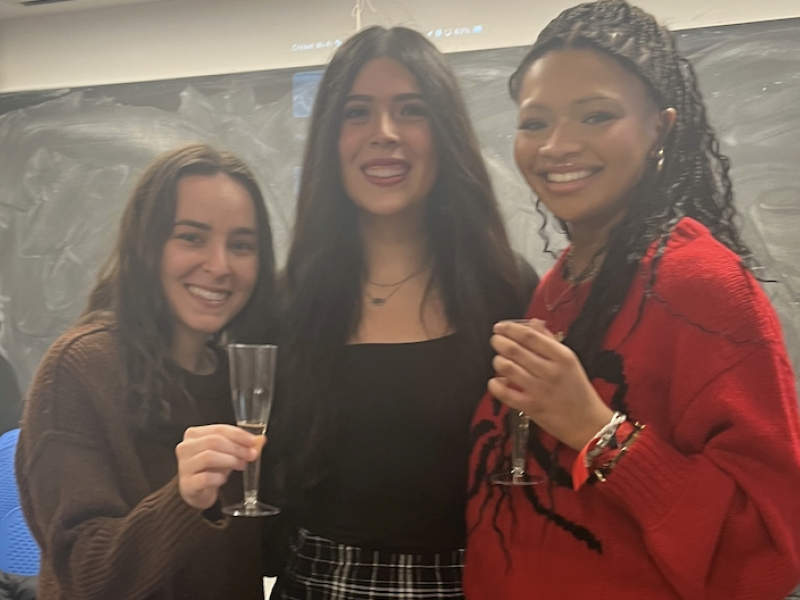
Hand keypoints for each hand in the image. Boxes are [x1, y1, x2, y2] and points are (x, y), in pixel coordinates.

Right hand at [176, 424, 265, 509]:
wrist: (196, 491)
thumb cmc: (210, 468)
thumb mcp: (226, 453)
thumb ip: (241, 444)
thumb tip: (260, 440)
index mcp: (194, 434)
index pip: (219, 429)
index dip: (238, 434)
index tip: (252, 441)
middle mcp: (186, 447)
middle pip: (214, 441)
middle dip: (237, 448)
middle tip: (251, 455)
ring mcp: (184, 466)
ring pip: (209, 456)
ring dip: (230, 460)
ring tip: (241, 465)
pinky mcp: (187, 484)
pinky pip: (205, 478)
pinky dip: (219, 478)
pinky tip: (224, 479)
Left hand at [488, 319, 613, 450]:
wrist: (589, 424)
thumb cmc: (578, 390)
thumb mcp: (570, 361)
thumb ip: (550, 341)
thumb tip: (533, 323)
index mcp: (562, 356)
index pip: (530, 336)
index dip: (510, 329)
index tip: (500, 327)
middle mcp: (550, 371)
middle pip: (515, 350)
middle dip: (500, 342)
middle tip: (496, 340)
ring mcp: (539, 390)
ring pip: (507, 368)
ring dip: (498, 361)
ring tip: (499, 361)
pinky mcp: (530, 407)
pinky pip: (504, 393)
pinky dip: (495, 384)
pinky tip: (497, 381)